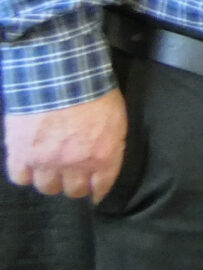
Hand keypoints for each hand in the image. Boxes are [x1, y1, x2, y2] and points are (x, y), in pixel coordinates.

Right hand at [3, 90, 127, 201]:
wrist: (60, 76)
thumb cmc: (94, 92)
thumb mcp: (116, 119)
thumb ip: (110, 144)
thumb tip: (104, 161)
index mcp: (102, 156)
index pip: (101, 186)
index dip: (97, 191)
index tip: (94, 193)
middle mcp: (75, 165)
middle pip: (73, 191)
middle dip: (74, 185)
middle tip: (72, 178)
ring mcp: (45, 161)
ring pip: (47, 187)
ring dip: (50, 181)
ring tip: (50, 171)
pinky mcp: (21, 153)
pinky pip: (20, 177)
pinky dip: (24, 173)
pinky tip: (29, 166)